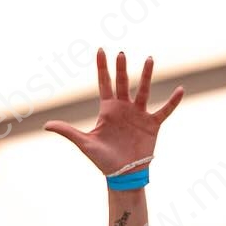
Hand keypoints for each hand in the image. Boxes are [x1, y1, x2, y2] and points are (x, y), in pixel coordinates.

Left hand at [44, 49, 182, 177]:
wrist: (122, 175)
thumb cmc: (103, 160)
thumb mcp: (84, 144)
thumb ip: (67, 131)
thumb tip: (45, 125)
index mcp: (108, 109)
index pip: (104, 83)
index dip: (102, 67)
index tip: (100, 50)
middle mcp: (124, 108)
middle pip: (123, 83)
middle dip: (122, 69)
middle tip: (121, 54)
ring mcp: (139, 115)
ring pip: (143, 91)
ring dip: (146, 76)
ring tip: (149, 59)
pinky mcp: (152, 124)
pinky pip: (164, 111)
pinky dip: (173, 102)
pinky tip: (180, 90)